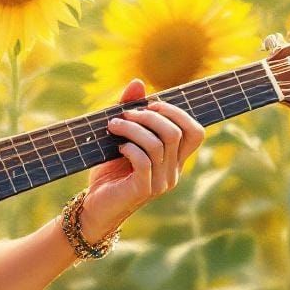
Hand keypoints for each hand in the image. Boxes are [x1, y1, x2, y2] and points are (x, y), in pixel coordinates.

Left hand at [81, 78, 205, 240]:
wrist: (94, 206)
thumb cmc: (109, 171)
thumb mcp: (120, 137)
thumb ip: (130, 111)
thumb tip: (138, 82)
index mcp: (174, 159)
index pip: (195, 131)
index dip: (176, 112)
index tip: (149, 104)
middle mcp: (173, 171)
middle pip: (177, 133)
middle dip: (149, 116)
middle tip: (124, 115)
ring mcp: (160, 182)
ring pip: (158, 144)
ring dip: (132, 128)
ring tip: (112, 126)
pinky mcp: (143, 190)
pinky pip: (144, 161)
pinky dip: (129, 147)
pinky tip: (117, 147)